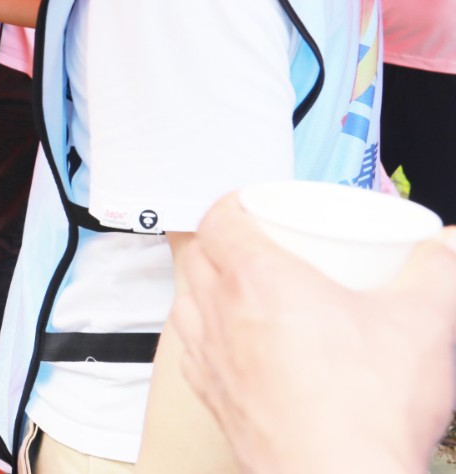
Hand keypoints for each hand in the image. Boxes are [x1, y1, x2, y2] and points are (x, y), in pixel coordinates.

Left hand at [171, 195, 455, 473]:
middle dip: (222, 240)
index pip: (218, 219)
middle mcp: (220, 314)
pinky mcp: (213, 398)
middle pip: (198, 255)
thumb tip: (447, 244)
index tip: (253, 204)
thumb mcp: (422, 323)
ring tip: (244, 291)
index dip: (233, 203)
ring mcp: (210, 359)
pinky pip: (193, 351)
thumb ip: (440, 270)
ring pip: (188, 302)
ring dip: (208, 287)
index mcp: (257, 280)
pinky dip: (207, 336)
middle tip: (259, 243)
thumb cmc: (366, 413)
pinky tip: (237, 345)